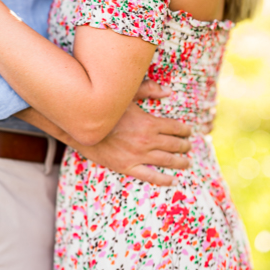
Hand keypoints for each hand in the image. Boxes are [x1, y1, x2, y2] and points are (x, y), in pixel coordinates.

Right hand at [73, 82, 191, 186]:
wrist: (81, 129)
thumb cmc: (104, 111)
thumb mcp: (125, 96)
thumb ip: (148, 89)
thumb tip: (168, 91)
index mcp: (149, 123)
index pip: (175, 128)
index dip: (185, 130)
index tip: (188, 132)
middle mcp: (147, 140)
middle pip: (174, 145)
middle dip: (184, 146)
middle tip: (188, 147)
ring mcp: (137, 155)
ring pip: (167, 161)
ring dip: (180, 162)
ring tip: (186, 162)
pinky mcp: (126, 166)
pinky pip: (150, 176)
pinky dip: (164, 179)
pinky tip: (172, 180)